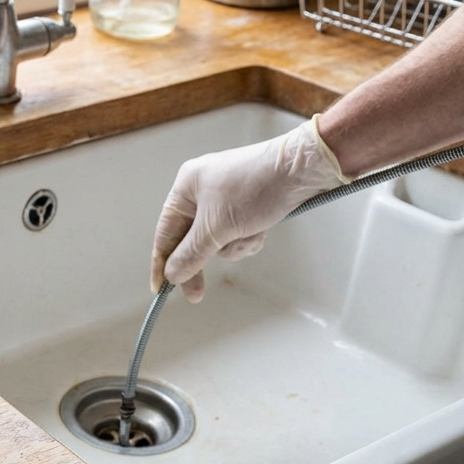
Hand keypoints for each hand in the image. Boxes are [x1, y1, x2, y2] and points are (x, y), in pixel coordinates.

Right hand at [150, 116, 349, 301]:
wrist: (303, 169)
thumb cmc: (256, 188)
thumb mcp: (217, 226)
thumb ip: (191, 254)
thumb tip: (172, 275)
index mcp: (186, 187)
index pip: (165, 233)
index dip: (161, 263)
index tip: (160, 290)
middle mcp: (202, 192)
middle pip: (191, 240)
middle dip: (204, 257)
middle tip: (196, 294)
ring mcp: (225, 199)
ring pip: (217, 241)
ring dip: (233, 245)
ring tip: (249, 234)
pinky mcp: (246, 206)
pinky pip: (236, 234)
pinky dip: (247, 238)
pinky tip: (260, 230)